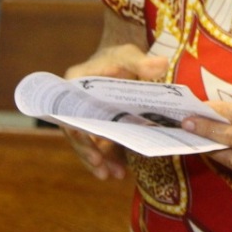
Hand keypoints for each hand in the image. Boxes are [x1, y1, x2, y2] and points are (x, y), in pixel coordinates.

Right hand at [62, 46, 170, 179]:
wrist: (123, 63)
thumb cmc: (122, 57)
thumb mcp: (130, 55)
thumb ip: (142, 62)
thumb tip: (160, 65)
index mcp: (74, 84)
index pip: (70, 110)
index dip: (78, 130)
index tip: (90, 144)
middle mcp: (75, 104)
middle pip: (77, 132)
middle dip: (88, 152)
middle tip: (101, 170)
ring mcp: (87, 118)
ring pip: (88, 142)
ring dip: (100, 161)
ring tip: (114, 175)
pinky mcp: (99, 128)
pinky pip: (101, 146)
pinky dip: (110, 159)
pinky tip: (121, 173)